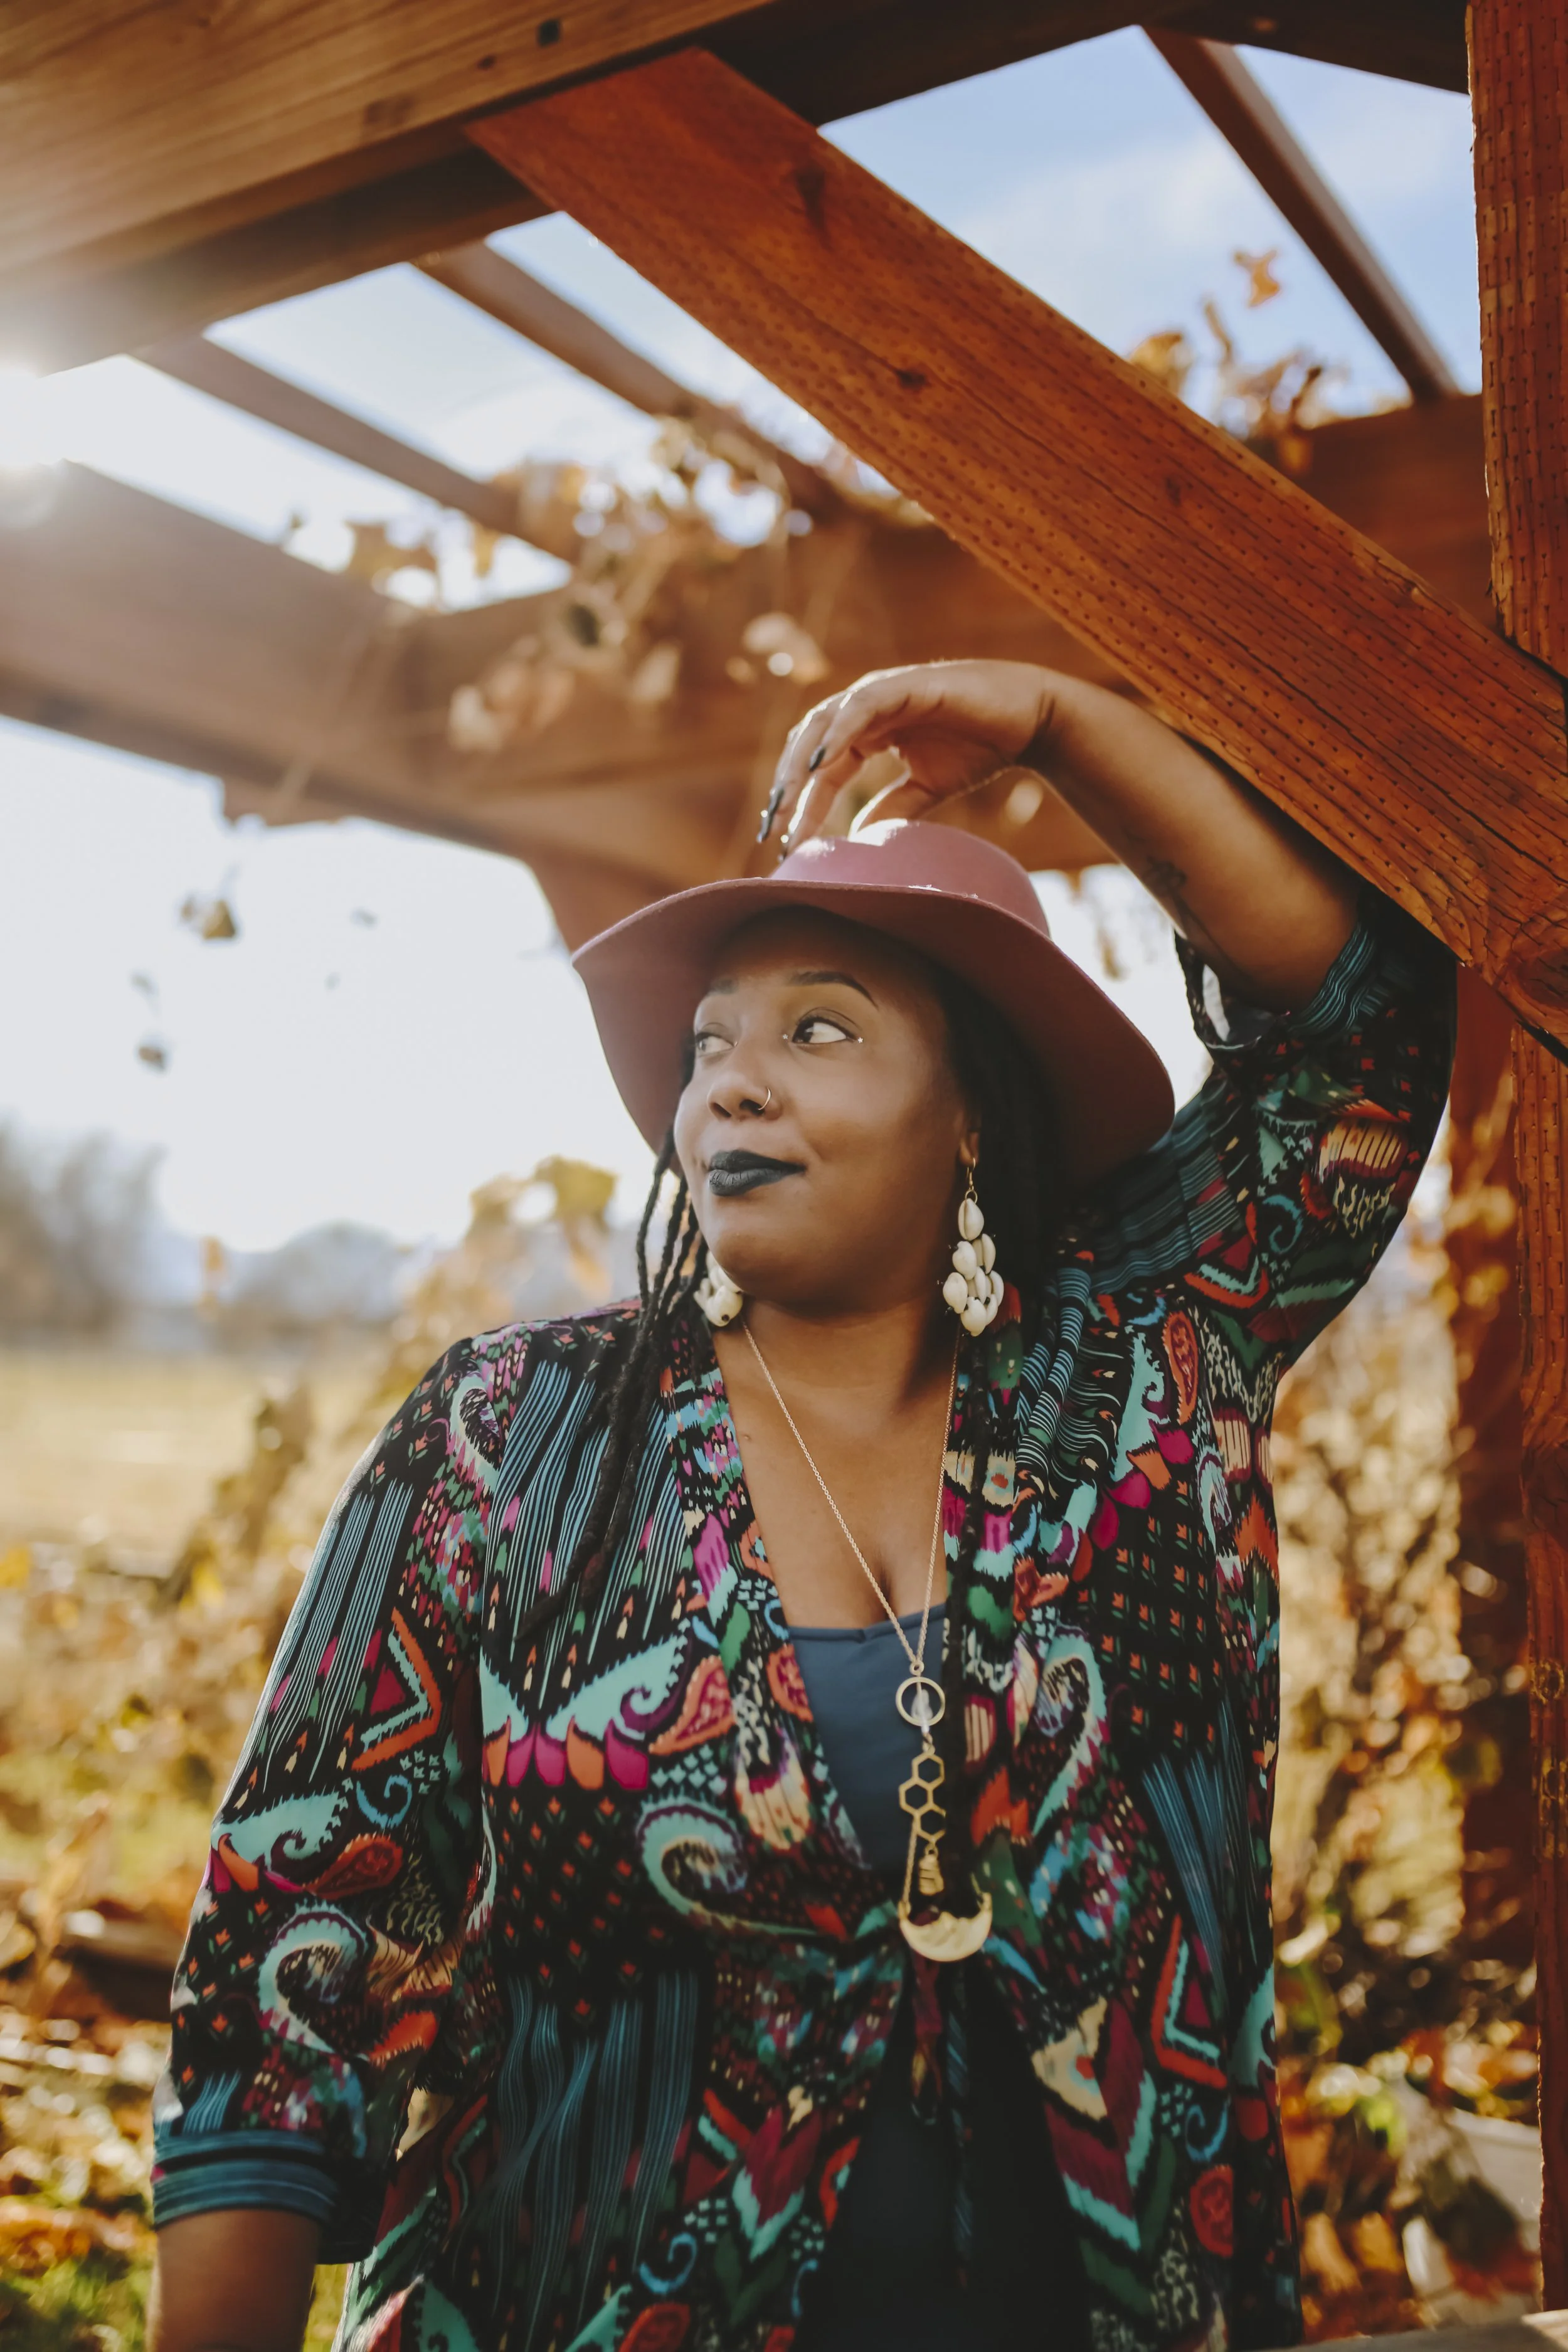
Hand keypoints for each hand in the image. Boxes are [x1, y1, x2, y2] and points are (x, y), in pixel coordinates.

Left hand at [761, 661, 1056, 849]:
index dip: (800, 805)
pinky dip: (836, 732)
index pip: (820, 770)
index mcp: (866, 730)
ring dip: (800, 762)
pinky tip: (818, 763)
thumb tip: (859, 839)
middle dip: (787, 787)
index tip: (782, 843)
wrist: (1030, 720)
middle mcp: (866, 707)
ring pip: (824, 723)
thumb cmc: (980, 747)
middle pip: (809, 745)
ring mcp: (883, 691)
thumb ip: (893, 808)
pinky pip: (859, 708)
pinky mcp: (905, 685)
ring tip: (783, 801)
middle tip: (770, 829)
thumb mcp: (927, 787)